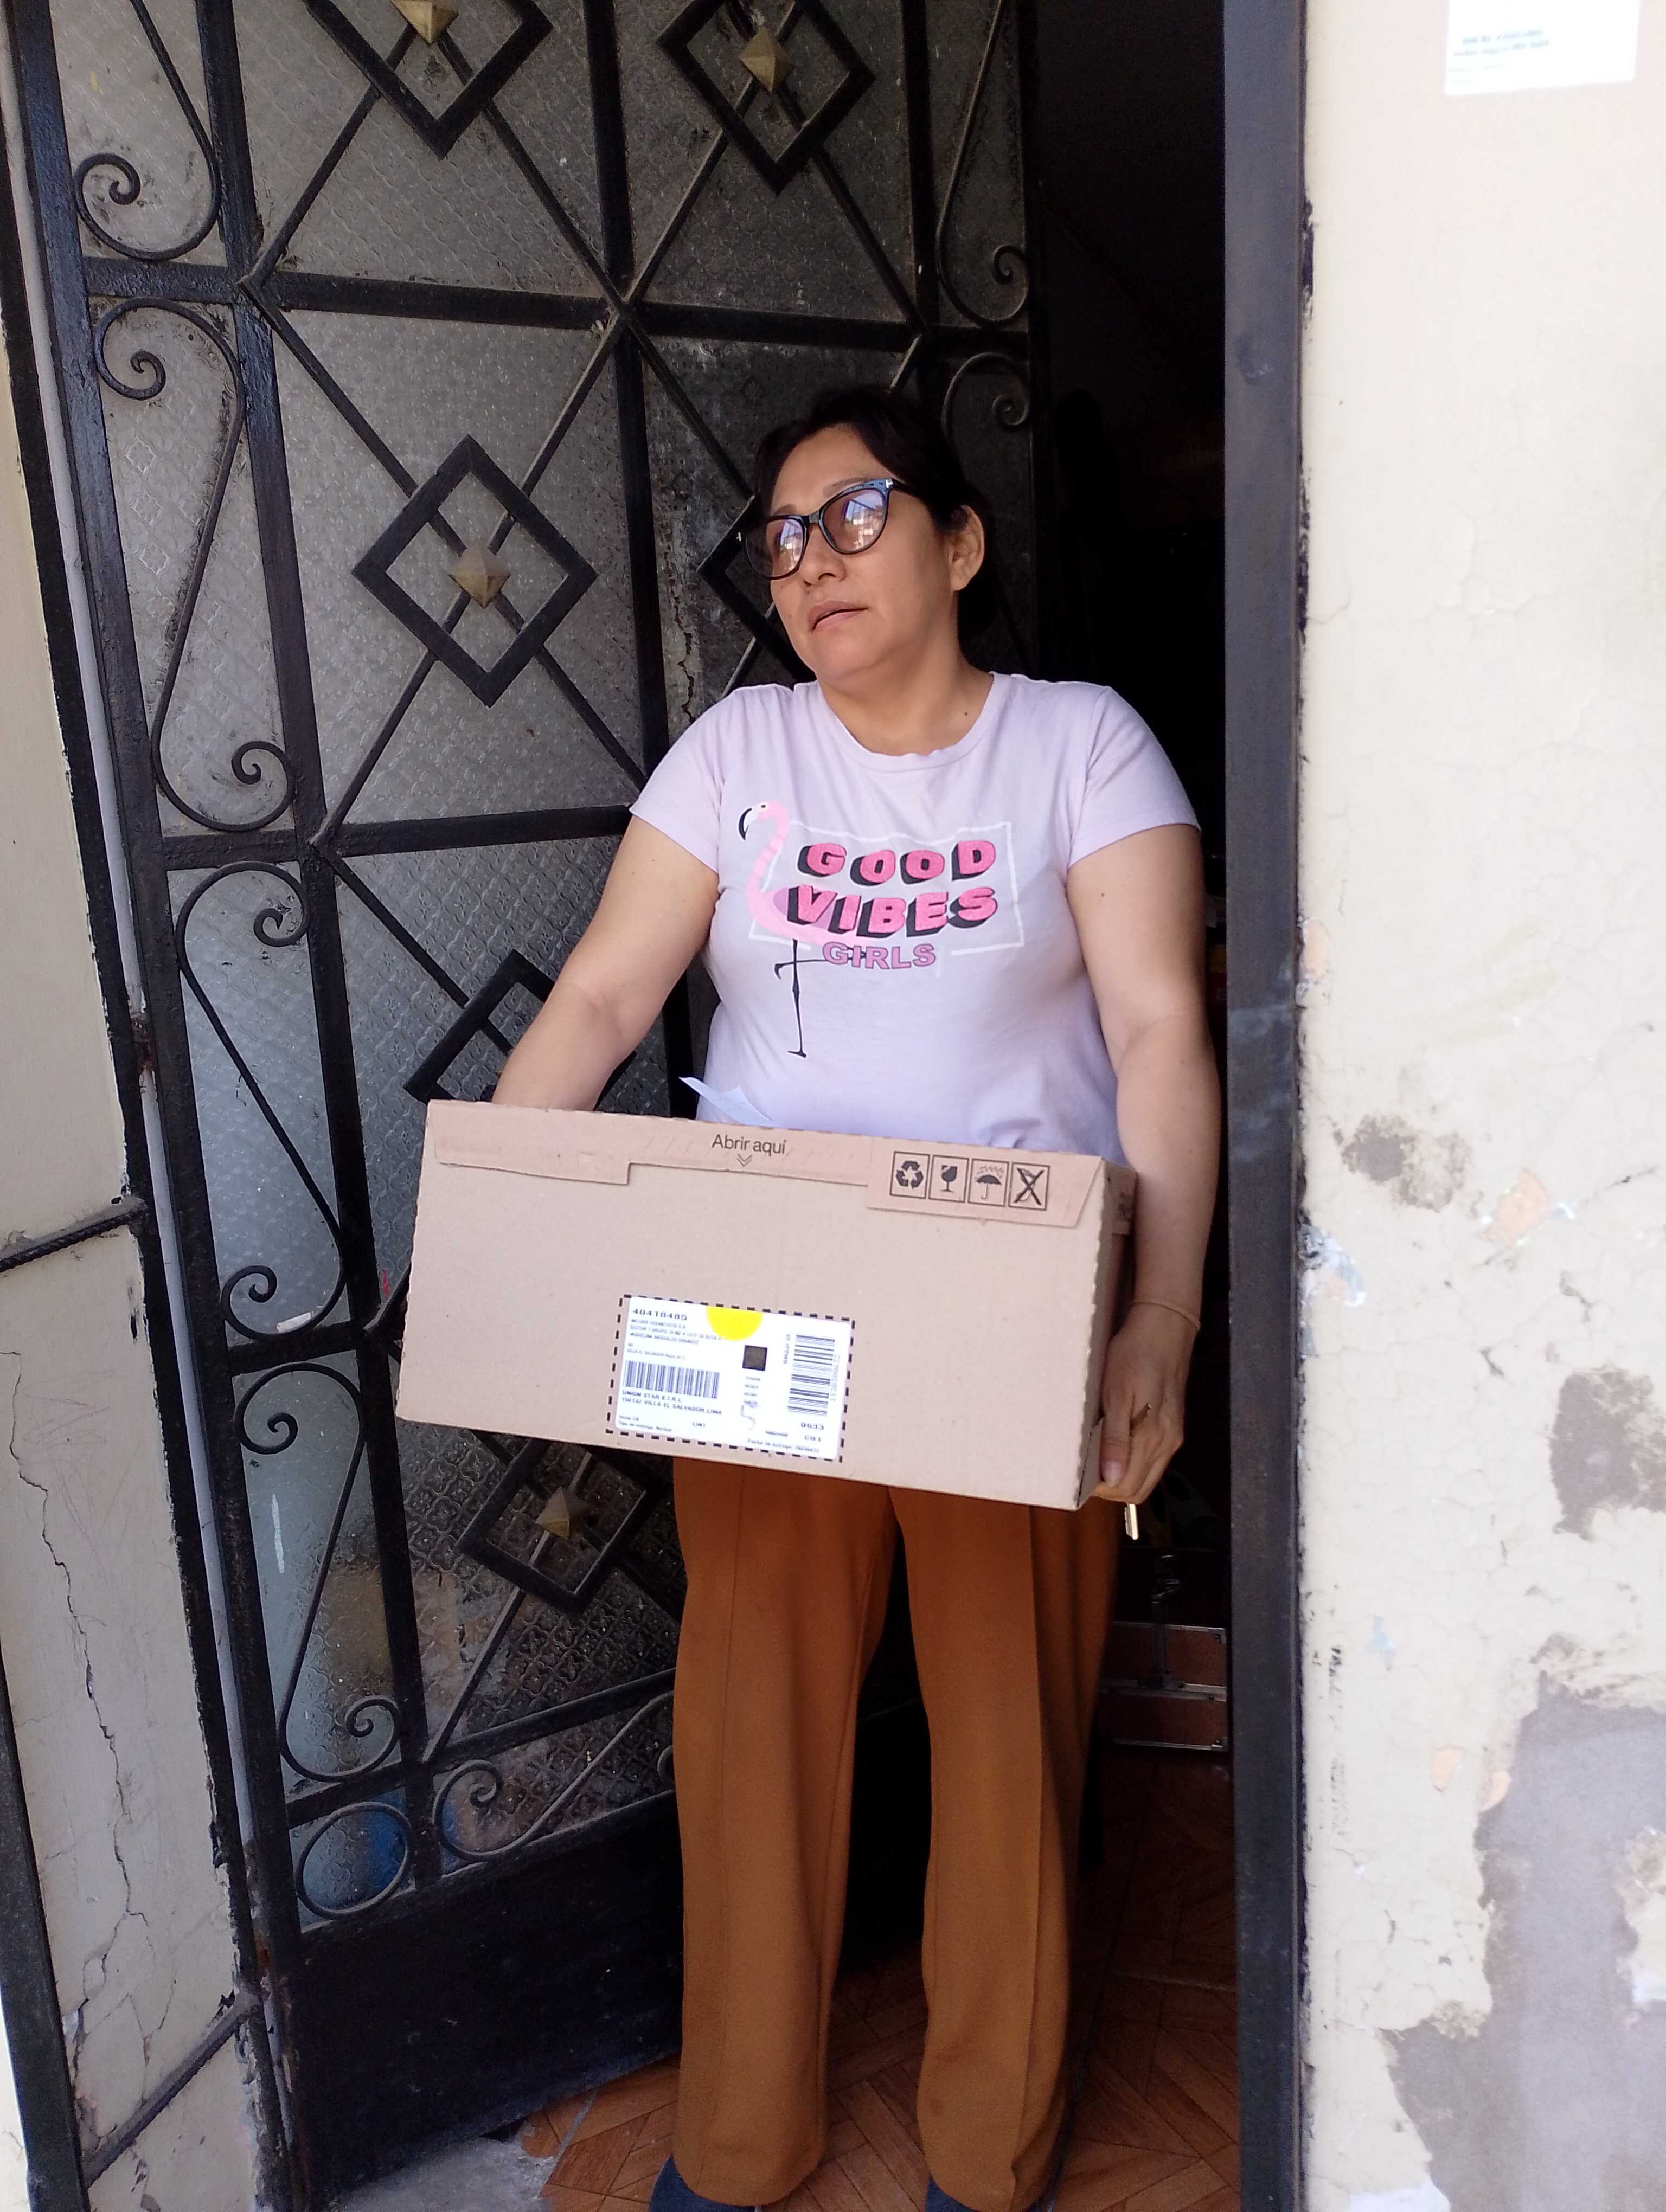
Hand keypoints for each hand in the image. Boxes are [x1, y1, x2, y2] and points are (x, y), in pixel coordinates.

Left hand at [1090, 1302, 1194, 1506]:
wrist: (1163, 1329)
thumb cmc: (1134, 1355)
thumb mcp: (1116, 1394)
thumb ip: (1116, 1439)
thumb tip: (1112, 1479)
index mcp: (1153, 1437)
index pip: (1128, 1487)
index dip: (1103, 1488)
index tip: (1082, 1474)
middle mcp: (1168, 1443)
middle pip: (1138, 1488)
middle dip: (1111, 1487)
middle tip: (1087, 1468)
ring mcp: (1172, 1436)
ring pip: (1147, 1476)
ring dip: (1122, 1476)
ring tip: (1099, 1456)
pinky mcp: (1173, 1427)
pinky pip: (1153, 1460)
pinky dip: (1134, 1462)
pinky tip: (1117, 1444)